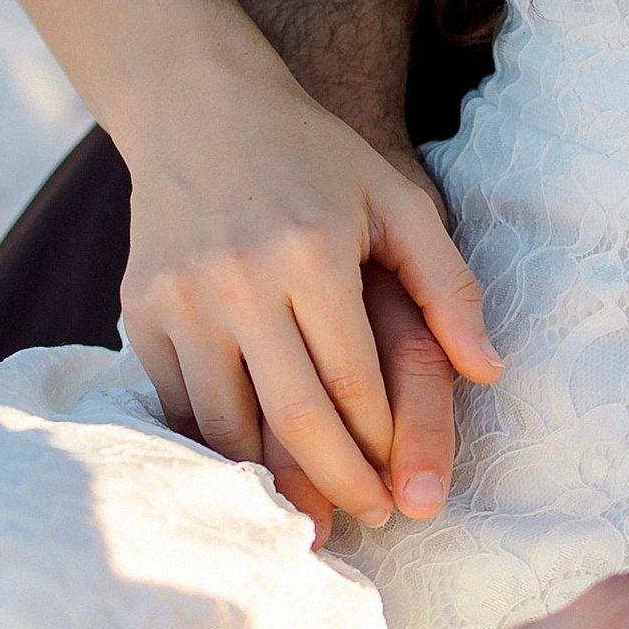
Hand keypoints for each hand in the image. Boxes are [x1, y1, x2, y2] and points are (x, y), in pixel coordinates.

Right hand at [123, 76, 498, 529]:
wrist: (200, 109)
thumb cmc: (317, 158)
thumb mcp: (397, 199)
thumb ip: (447, 283)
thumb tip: (490, 370)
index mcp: (311, 251)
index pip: (353, 381)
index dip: (382, 445)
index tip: (404, 488)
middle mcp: (239, 279)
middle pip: (293, 417)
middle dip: (338, 482)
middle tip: (370, 519)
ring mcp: (180, 298)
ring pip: (226, 425)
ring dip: (271, 482)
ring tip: (313, 515)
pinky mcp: (139, 310)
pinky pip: (177, 405)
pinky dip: (215, 447)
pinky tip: (250, 471)